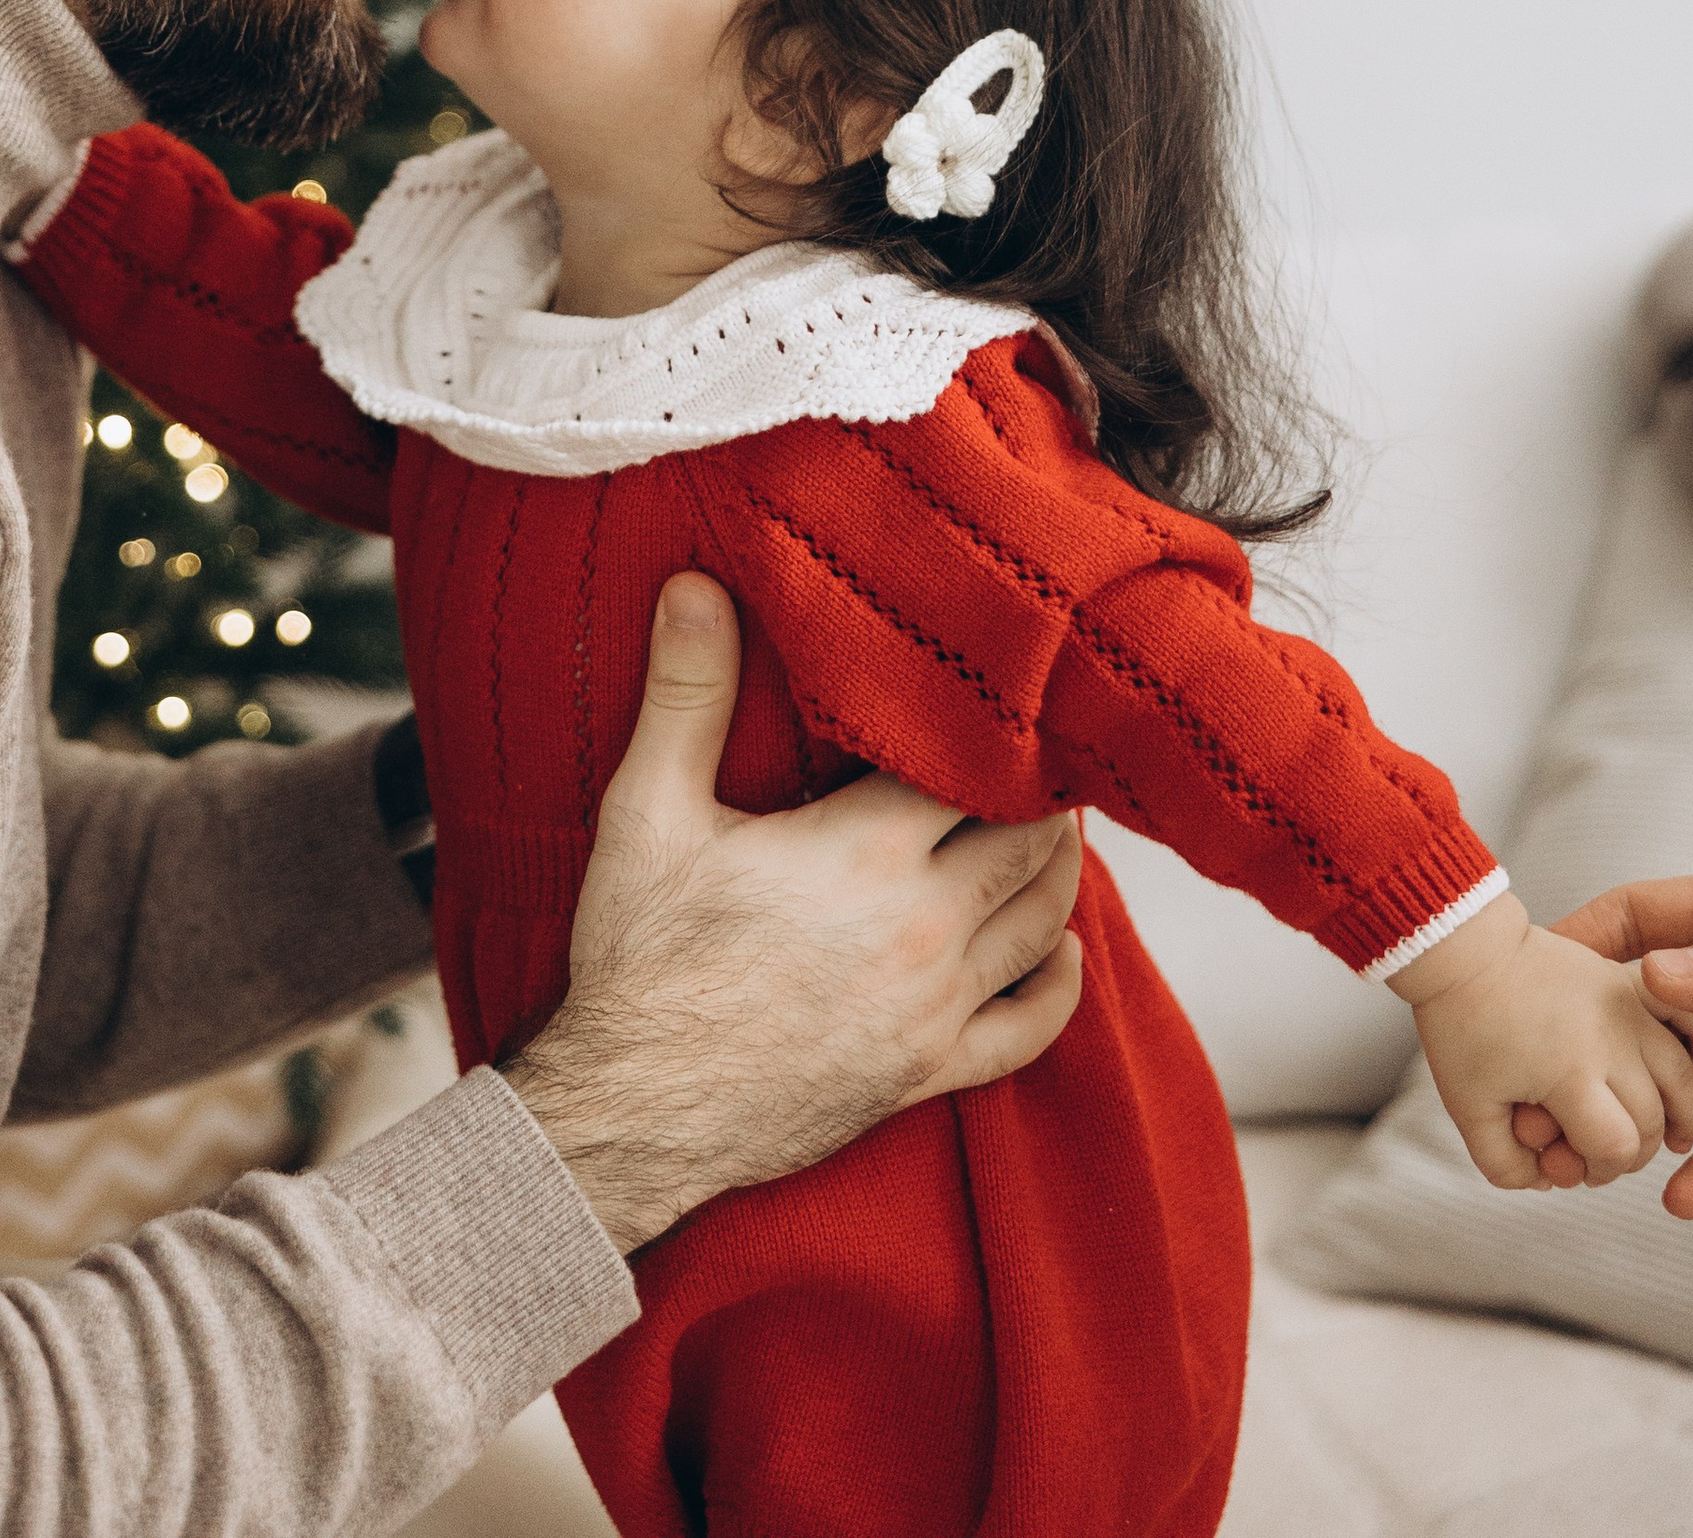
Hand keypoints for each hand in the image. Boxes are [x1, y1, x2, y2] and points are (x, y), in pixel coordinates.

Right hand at [504, 573, 1082, 1253]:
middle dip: (1041, 794)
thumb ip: (686, 693)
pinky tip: (1061, 953)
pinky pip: (1028, 1031)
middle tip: (1040, 754)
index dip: (993, 729)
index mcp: (866, 851)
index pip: (974, 768)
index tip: (997, 696)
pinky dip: (1058, 985)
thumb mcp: (649, 811)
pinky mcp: (928, 1073)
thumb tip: (695, 584)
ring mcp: (934, 1007)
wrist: (631, 1109)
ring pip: (1040, 922)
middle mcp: (923, 926)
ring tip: (1052, 826)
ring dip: (1057, 871)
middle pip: (1027, 841)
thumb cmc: (640, 959)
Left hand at [1391, 891, 1692, 1193]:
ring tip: (1668, 1131)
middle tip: (1606, 1150)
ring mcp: (1623, 1007)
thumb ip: (1504, 1164)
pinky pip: (1683, 1016)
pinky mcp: (1625, 980)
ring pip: (1681, 1077)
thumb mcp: (1468, 1107)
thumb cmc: (1460, 1022)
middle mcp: (1610, 1041)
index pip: (1617, 1148)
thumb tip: (1547, 1182)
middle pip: (1652, 1121)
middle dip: (1632, 1150)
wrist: (1463, 945)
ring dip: (1679, 1112)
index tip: (1578, 1166)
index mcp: (1571, 1074)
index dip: (1601, 1169)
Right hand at [1523, 860, 1692, 1217]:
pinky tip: (1679, 1195)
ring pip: (1689, 1083)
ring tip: (1593, 1159)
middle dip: (1590, 1048)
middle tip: (1538, 1090)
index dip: (1578, 939)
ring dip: (1643, 1117)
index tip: (1524, 972)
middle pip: (1647, 1010)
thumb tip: (1654, 977)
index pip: (1637, 920)